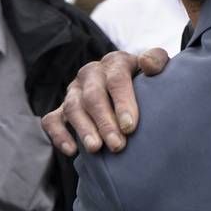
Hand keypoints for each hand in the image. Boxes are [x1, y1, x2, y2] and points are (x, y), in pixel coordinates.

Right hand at [41, 48, 169, 155]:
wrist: (135, 89)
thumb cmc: (148, 82)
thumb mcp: (158, 67)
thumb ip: (156, 60)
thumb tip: (147, 64)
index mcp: (115, 62)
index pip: (116, 79)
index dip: (122, 103)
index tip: (130, 127)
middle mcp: (91, 74)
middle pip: (93, 96)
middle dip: (104, 122)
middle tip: (117, 145)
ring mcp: (74, 91)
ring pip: (73, 108)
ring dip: (84, 129)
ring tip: (95, 149)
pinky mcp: (61, 109)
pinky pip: (52, 120)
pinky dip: (58, 135)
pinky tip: (71, 150)